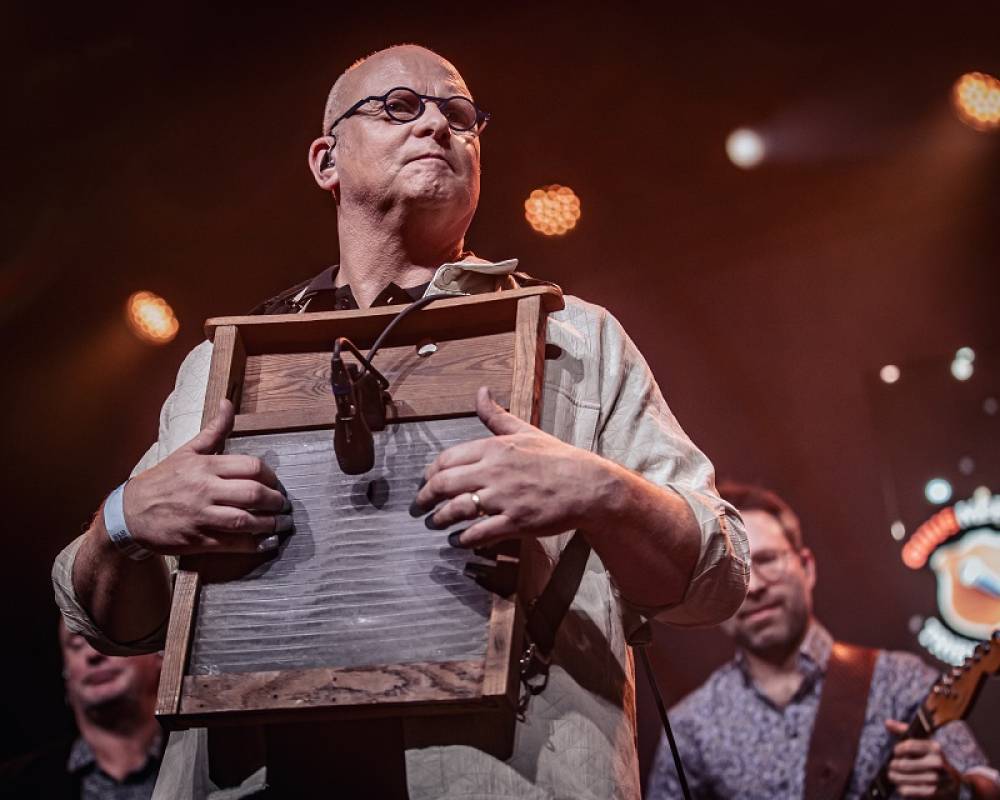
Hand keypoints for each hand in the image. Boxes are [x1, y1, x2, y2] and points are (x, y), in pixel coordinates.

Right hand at [121, 399, 291, 554]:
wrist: (129, 513)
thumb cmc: (162, 480)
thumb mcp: (187, 451)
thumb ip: (214, 430)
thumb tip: (229, 404)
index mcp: (206, 466)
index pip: (251, 467)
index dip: (271, 477)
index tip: (276, 484)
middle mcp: (205, 490)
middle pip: (253, 494)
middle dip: (276, 501)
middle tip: (284, 505)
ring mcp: (201, 517)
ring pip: (245, 521)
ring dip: (270, 524)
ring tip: (282, 523)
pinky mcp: (197, 540)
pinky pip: (232, 544)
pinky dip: (254, 544)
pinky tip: (267, 542)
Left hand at [412, 387, 611, 547]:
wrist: (588, 485)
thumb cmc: (557, 458)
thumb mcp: (525, 431)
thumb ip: (496, 416)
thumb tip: (481, 392)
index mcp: (494, 448)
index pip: (447, 459)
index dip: (430, 473)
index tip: (425, 482)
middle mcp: (494, 471)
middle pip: (444, 484)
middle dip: (424, 498)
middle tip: (418, 507)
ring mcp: (504, 498)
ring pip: (457, 510)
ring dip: (439, 520)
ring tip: (433, 524)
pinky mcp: (515, 522)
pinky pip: (479, 533)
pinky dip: (461, 539)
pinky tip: (455, 541)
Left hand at [886, 720, 961, 798]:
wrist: (956, 786)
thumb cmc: (934, 761)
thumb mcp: (925, 744)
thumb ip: (906, 732)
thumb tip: (887, 723)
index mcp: (935, 748)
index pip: (907, 746)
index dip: (897, 750)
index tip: (897, 753)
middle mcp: (937, 762)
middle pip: (902, 763)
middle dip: (893, 765)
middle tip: (892, 766)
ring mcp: (935, 779)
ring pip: (902, 777)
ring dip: (894, 777)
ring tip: (894, 775)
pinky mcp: (933, 793)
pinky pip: (906, 790)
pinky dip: (901, 788)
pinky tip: (904, 786)